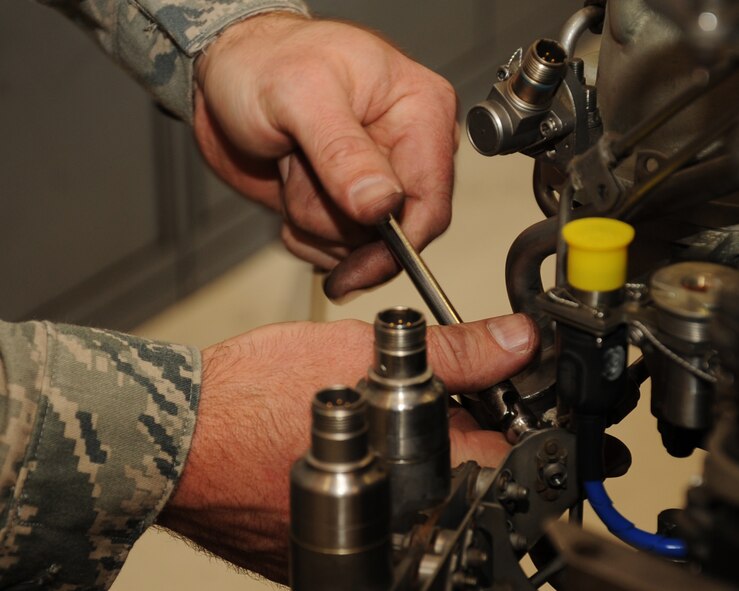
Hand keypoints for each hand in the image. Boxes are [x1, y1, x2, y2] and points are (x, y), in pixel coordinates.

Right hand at [158, 313, 536, 581]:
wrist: (178, 434)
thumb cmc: (252, 397)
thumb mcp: (360, 354)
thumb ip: (450, 352)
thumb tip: (514, 340)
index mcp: (410, 487)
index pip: (503, 460)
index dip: (514, 416)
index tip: (513, 395)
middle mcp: (389, 536)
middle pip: (464, 484)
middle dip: (468, 434)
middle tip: (450, 395)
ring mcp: (357, 551)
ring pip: (423, 498)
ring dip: (427, 453)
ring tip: (397, 413)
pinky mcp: (326, 550)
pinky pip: (381, 512)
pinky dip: (389, 475)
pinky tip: (365, 441)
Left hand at [193, 13, 457, 297]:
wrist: (224, 74)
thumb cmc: (262, 61)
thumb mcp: (299, 96)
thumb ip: (343, 153)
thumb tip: (383, 205)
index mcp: (419, 111)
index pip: (431, 202)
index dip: (397, 244)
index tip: (357, 266)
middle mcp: (406, 149)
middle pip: (393, 232)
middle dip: (335, 217)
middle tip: (297, 166)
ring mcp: (376, 181)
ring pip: (357, 246)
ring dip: (312, 219)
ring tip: (290, 165)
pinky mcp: (345, 204)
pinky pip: (335, 250)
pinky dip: (303, 232)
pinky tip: (289, 188)